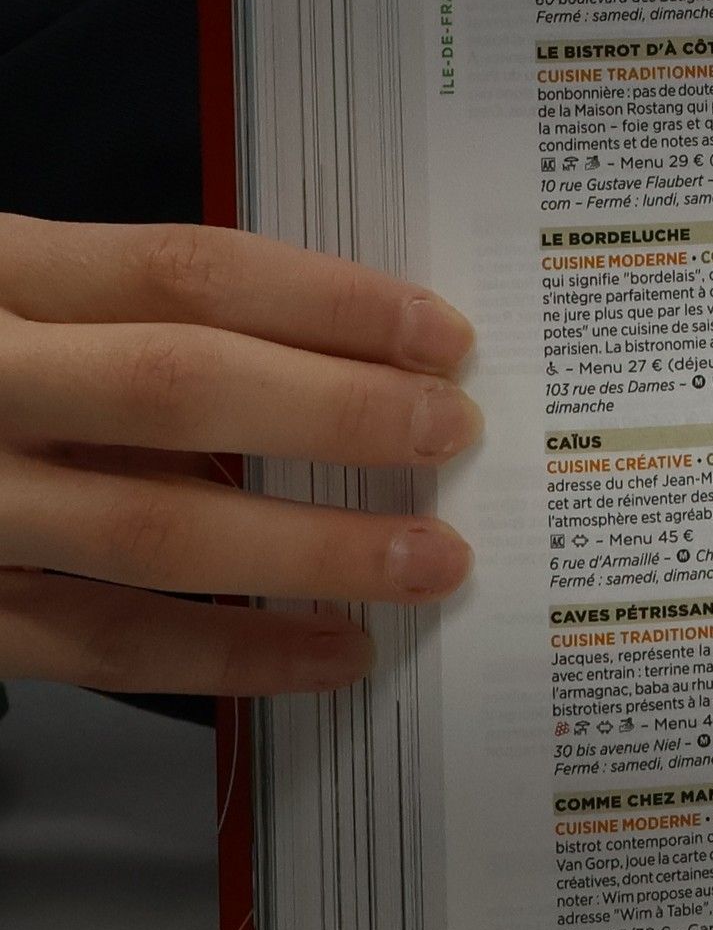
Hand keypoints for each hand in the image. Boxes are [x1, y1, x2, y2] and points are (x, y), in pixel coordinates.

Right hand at [0, 218, 480, 695]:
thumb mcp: (15, 299)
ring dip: (311, 553)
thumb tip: (345, 358)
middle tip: (452, 434)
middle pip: (181, 389)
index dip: (328, 302)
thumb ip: (131, 317)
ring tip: (430, 562)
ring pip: (153, 533)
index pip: (185, 271)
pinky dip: (235, 658)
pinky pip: (108, 644)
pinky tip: (334, 652)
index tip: (440, 335)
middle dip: (338, 415)